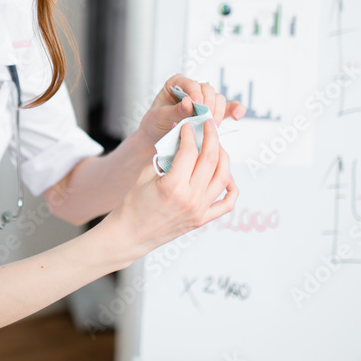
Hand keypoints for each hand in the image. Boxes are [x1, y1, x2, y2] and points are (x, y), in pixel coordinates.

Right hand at [111, 119, 238, 256]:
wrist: (129, 235)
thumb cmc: (132, 206)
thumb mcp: (144, 175)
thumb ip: (164, 156)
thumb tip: (179, 137)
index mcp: (173, 187)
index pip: (190, 152)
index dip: (189, 134)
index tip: (188, 126)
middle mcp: (190, 199)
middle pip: (211, 160)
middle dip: (212, 137)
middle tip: (209, 125)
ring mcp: (199, 211)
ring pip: (223, 177)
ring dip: (223, 157)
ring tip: (216, 146)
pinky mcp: (201, 220)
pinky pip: (226, 204)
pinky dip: (231, 188)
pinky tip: (226, 176)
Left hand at [137, 74, 243, 144]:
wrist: (156, 139)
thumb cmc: (154, 124)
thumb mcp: (159, 117)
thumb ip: (174, 110)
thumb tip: (188, 103)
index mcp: (176, 84)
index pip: (190, 83)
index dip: (195, 92)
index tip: (197, 103)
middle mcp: (192, 90)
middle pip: (208, 90)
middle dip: (208, 105)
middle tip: (206, 118)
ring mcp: (204, 101)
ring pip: (218, 99)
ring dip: (218, 112)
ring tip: (212, 125)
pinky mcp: (213, 112)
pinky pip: (228, 108)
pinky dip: (235, 110)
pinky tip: (238, 116)